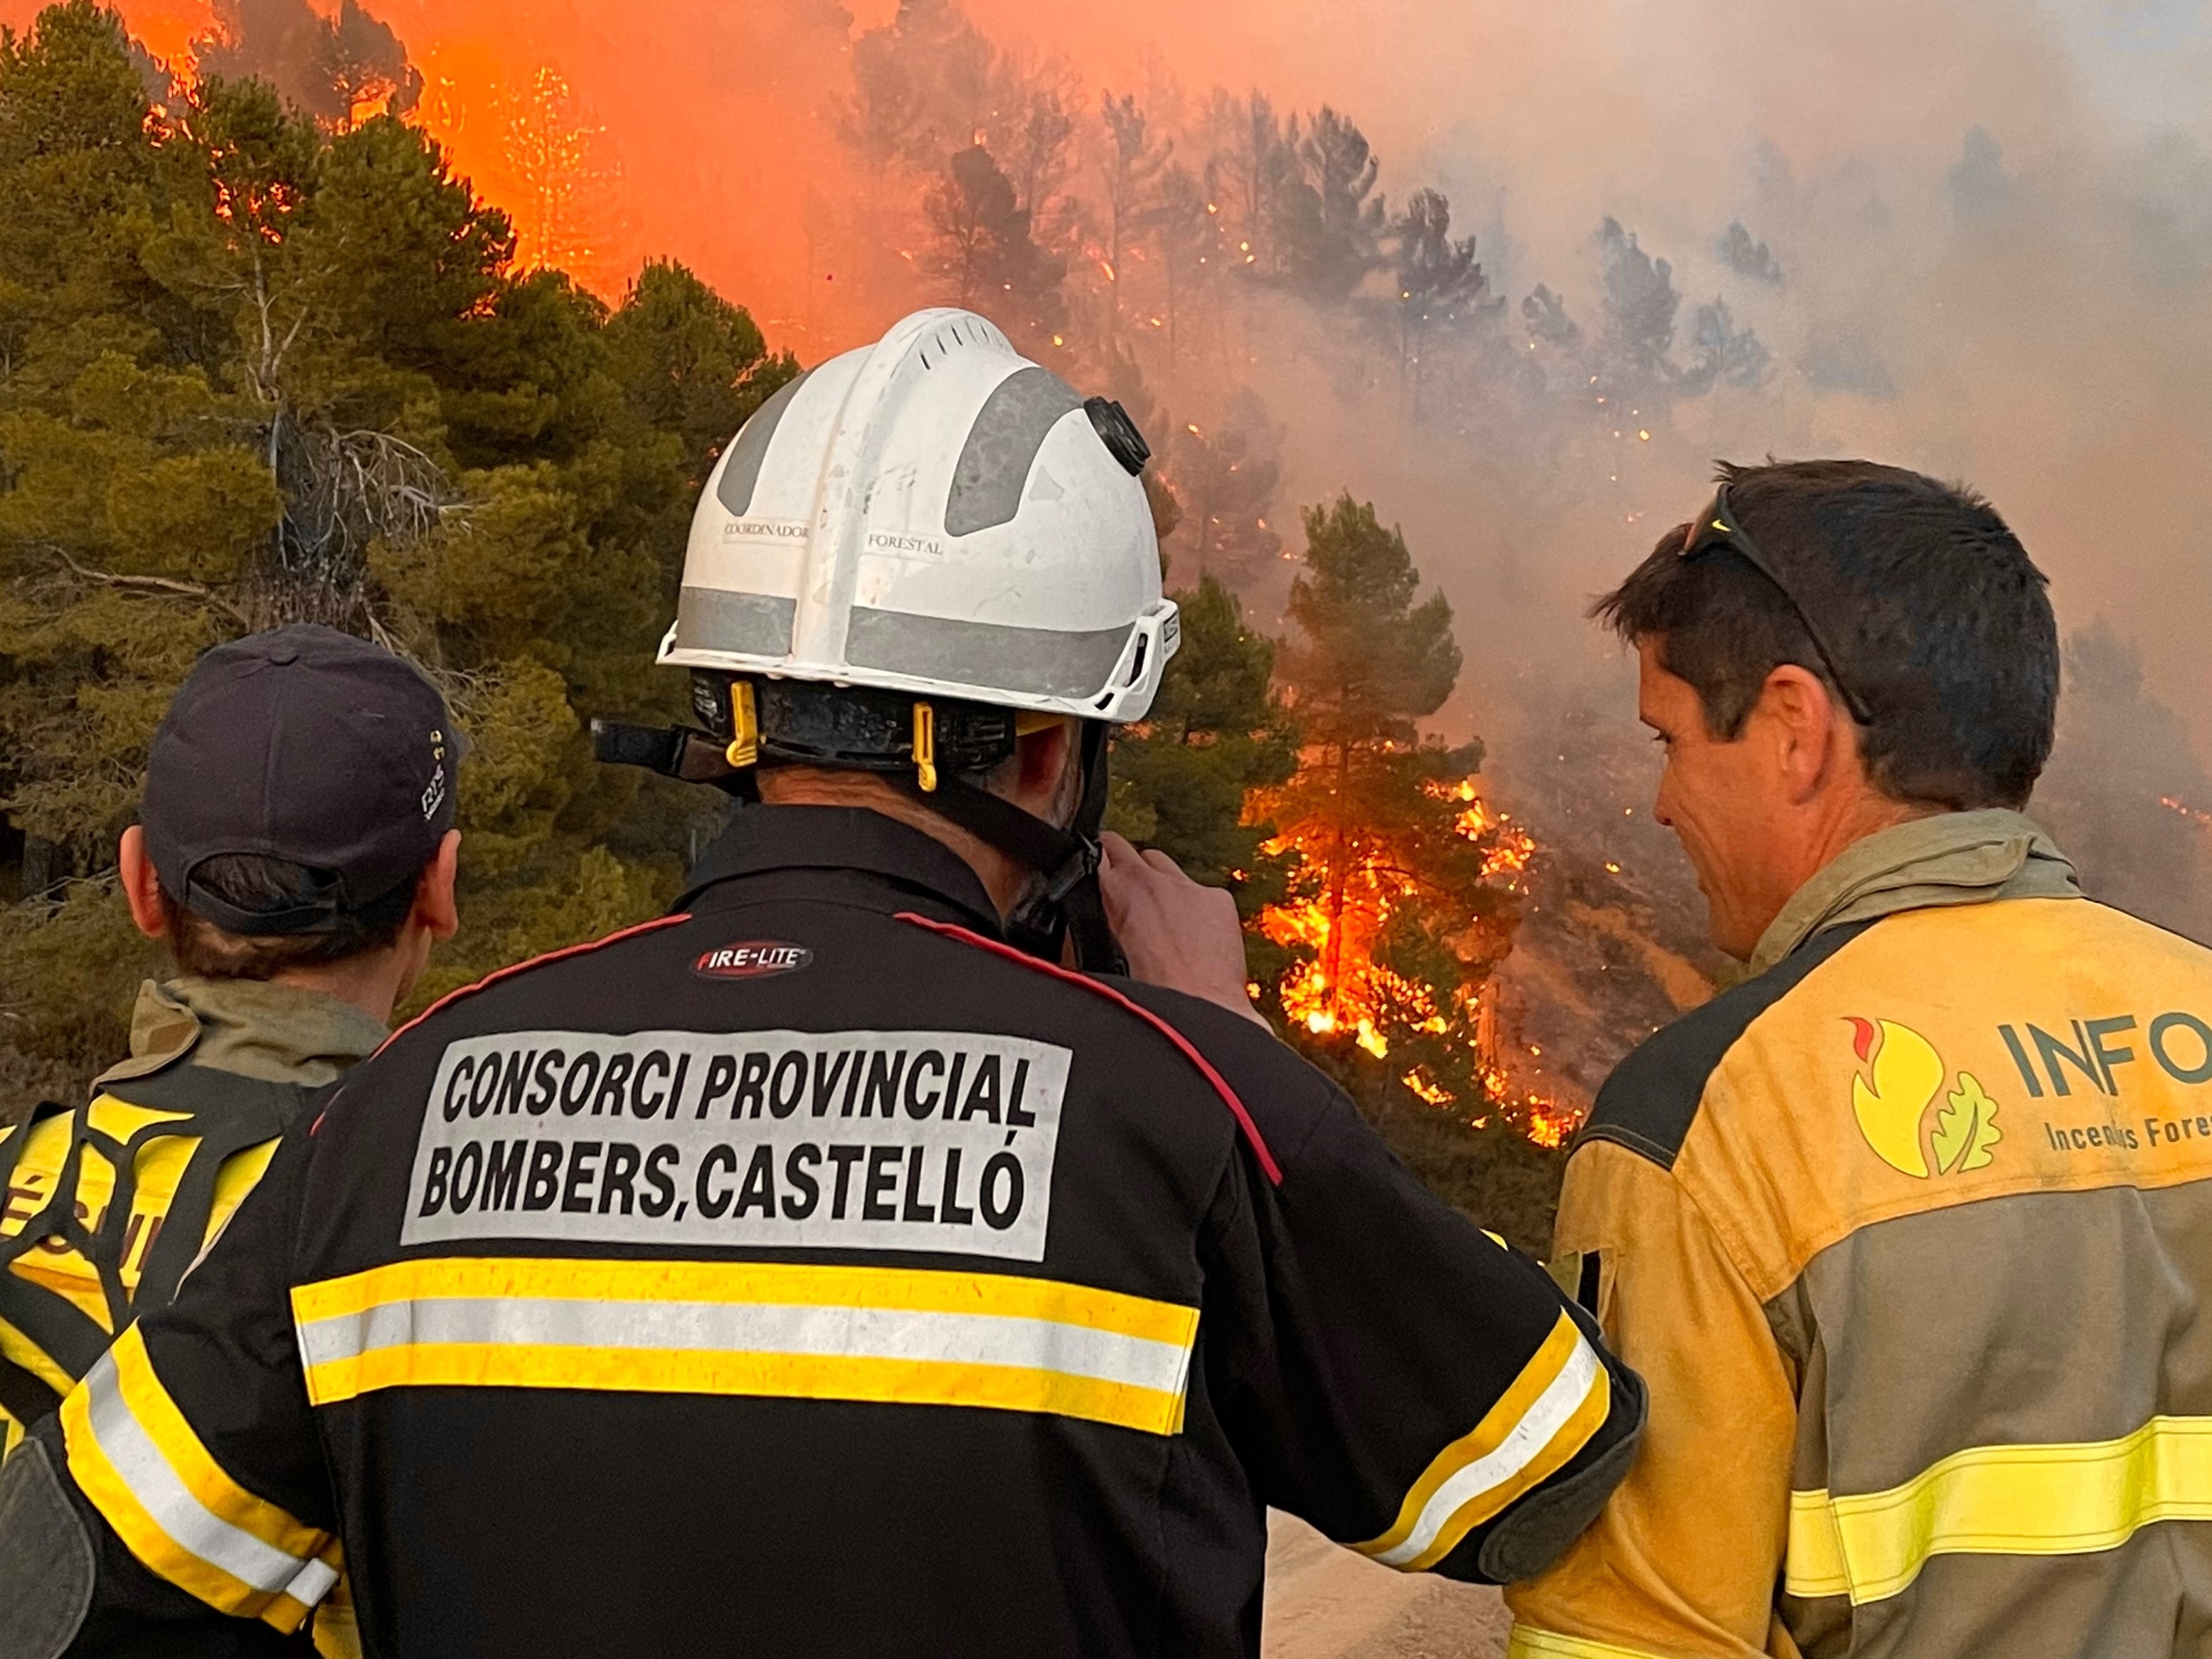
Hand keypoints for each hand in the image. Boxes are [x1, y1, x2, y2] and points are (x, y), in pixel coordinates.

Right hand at [1097, 832, 1269, 1030]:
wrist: (1202, 1012)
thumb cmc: (1154, 997)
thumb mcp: (1102, 961)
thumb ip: (1094, 928)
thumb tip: (1085, 924)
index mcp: (1117, 893)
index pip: (1097, 852)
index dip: (1093, 862)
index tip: (1093, 870)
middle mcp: (1154, 882)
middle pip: (1128, 851)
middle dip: (1122, 866)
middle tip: (1121, 889)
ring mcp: (1189, 887)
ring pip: (1165, 868)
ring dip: (1157, 886)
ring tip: (1157, 919)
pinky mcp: (1218, 899)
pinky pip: (1200, 892)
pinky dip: (1194, 907)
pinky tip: (1192, 935)